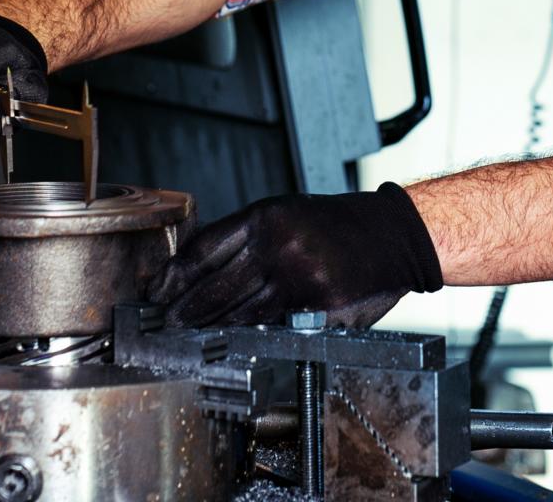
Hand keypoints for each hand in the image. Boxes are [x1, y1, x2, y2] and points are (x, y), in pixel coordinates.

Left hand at [147, 183, 442, 327]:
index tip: (158, 290)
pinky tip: (235, 337)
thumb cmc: (340, 226)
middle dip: (186, 309)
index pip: (205, 249)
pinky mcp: (318, 304)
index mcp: (266, 216)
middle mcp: (278, 243)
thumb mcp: (289, 214)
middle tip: (167, 323)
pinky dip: (253, 333)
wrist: (394, 234)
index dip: (176, 274)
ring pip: (241, 312)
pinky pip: (276, 325)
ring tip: (193, 334)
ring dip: (213, 327)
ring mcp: (298, 276)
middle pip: (216, 286)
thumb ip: (249, 239)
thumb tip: (202, 271)